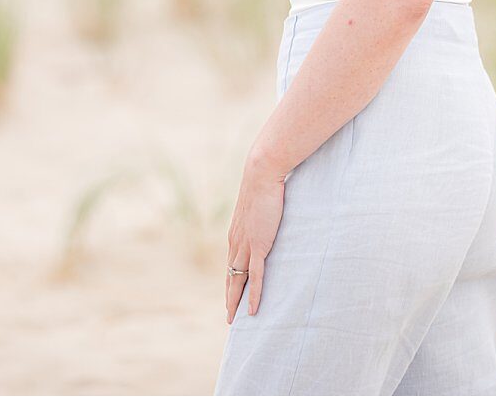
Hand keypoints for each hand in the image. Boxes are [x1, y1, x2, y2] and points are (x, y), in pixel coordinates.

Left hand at [225, 158, 285, 323]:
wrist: (261, 175)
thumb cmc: (263, 186)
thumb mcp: (259, 206)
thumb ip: (260, 217)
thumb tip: (267, 218)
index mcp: (236, 234)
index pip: (232, 263)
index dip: (231, 280)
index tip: (231, 295)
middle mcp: (236, 242)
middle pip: (231, 276)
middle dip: (229, 297)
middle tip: (229, 317)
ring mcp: (245, 245)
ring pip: (238, 280)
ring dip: (236, 301)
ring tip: (235, 319)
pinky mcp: (258, 246)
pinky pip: (255, 276)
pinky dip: (254, 294)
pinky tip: (253, 310)